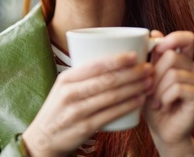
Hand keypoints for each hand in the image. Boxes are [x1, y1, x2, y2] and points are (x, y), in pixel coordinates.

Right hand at [22, 52, 152, 156]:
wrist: (44, 138)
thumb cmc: (60, 108)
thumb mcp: (64, 87)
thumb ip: (83, 75)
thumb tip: (112, 60)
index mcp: (66, 78)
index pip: (95, 65)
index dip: (117, 59)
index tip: (135, 55)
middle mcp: (70, 93)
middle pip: (107, 80)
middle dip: (132, 73)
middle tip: (148, 68)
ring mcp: (76, 111)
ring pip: (111, 96)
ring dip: (134, 88)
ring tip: (149, 83)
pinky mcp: (84, 127)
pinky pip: (110, 115)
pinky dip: (127, 106)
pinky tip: (139, 101)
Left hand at [144, 31, 193, 156]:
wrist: (161, 130)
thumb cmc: (152, 102)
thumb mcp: (148, 76)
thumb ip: (152, 57)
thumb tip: (154, 33)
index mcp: (183, 60)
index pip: (187, 38)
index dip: (173, 38)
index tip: (156, 50)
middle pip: (171, 56)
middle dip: (154, 75)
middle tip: (150, 91)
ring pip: (173, 73)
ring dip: (158, 90)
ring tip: (156, 101)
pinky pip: (178, 87)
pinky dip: (165, 97)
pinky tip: (164, 105)